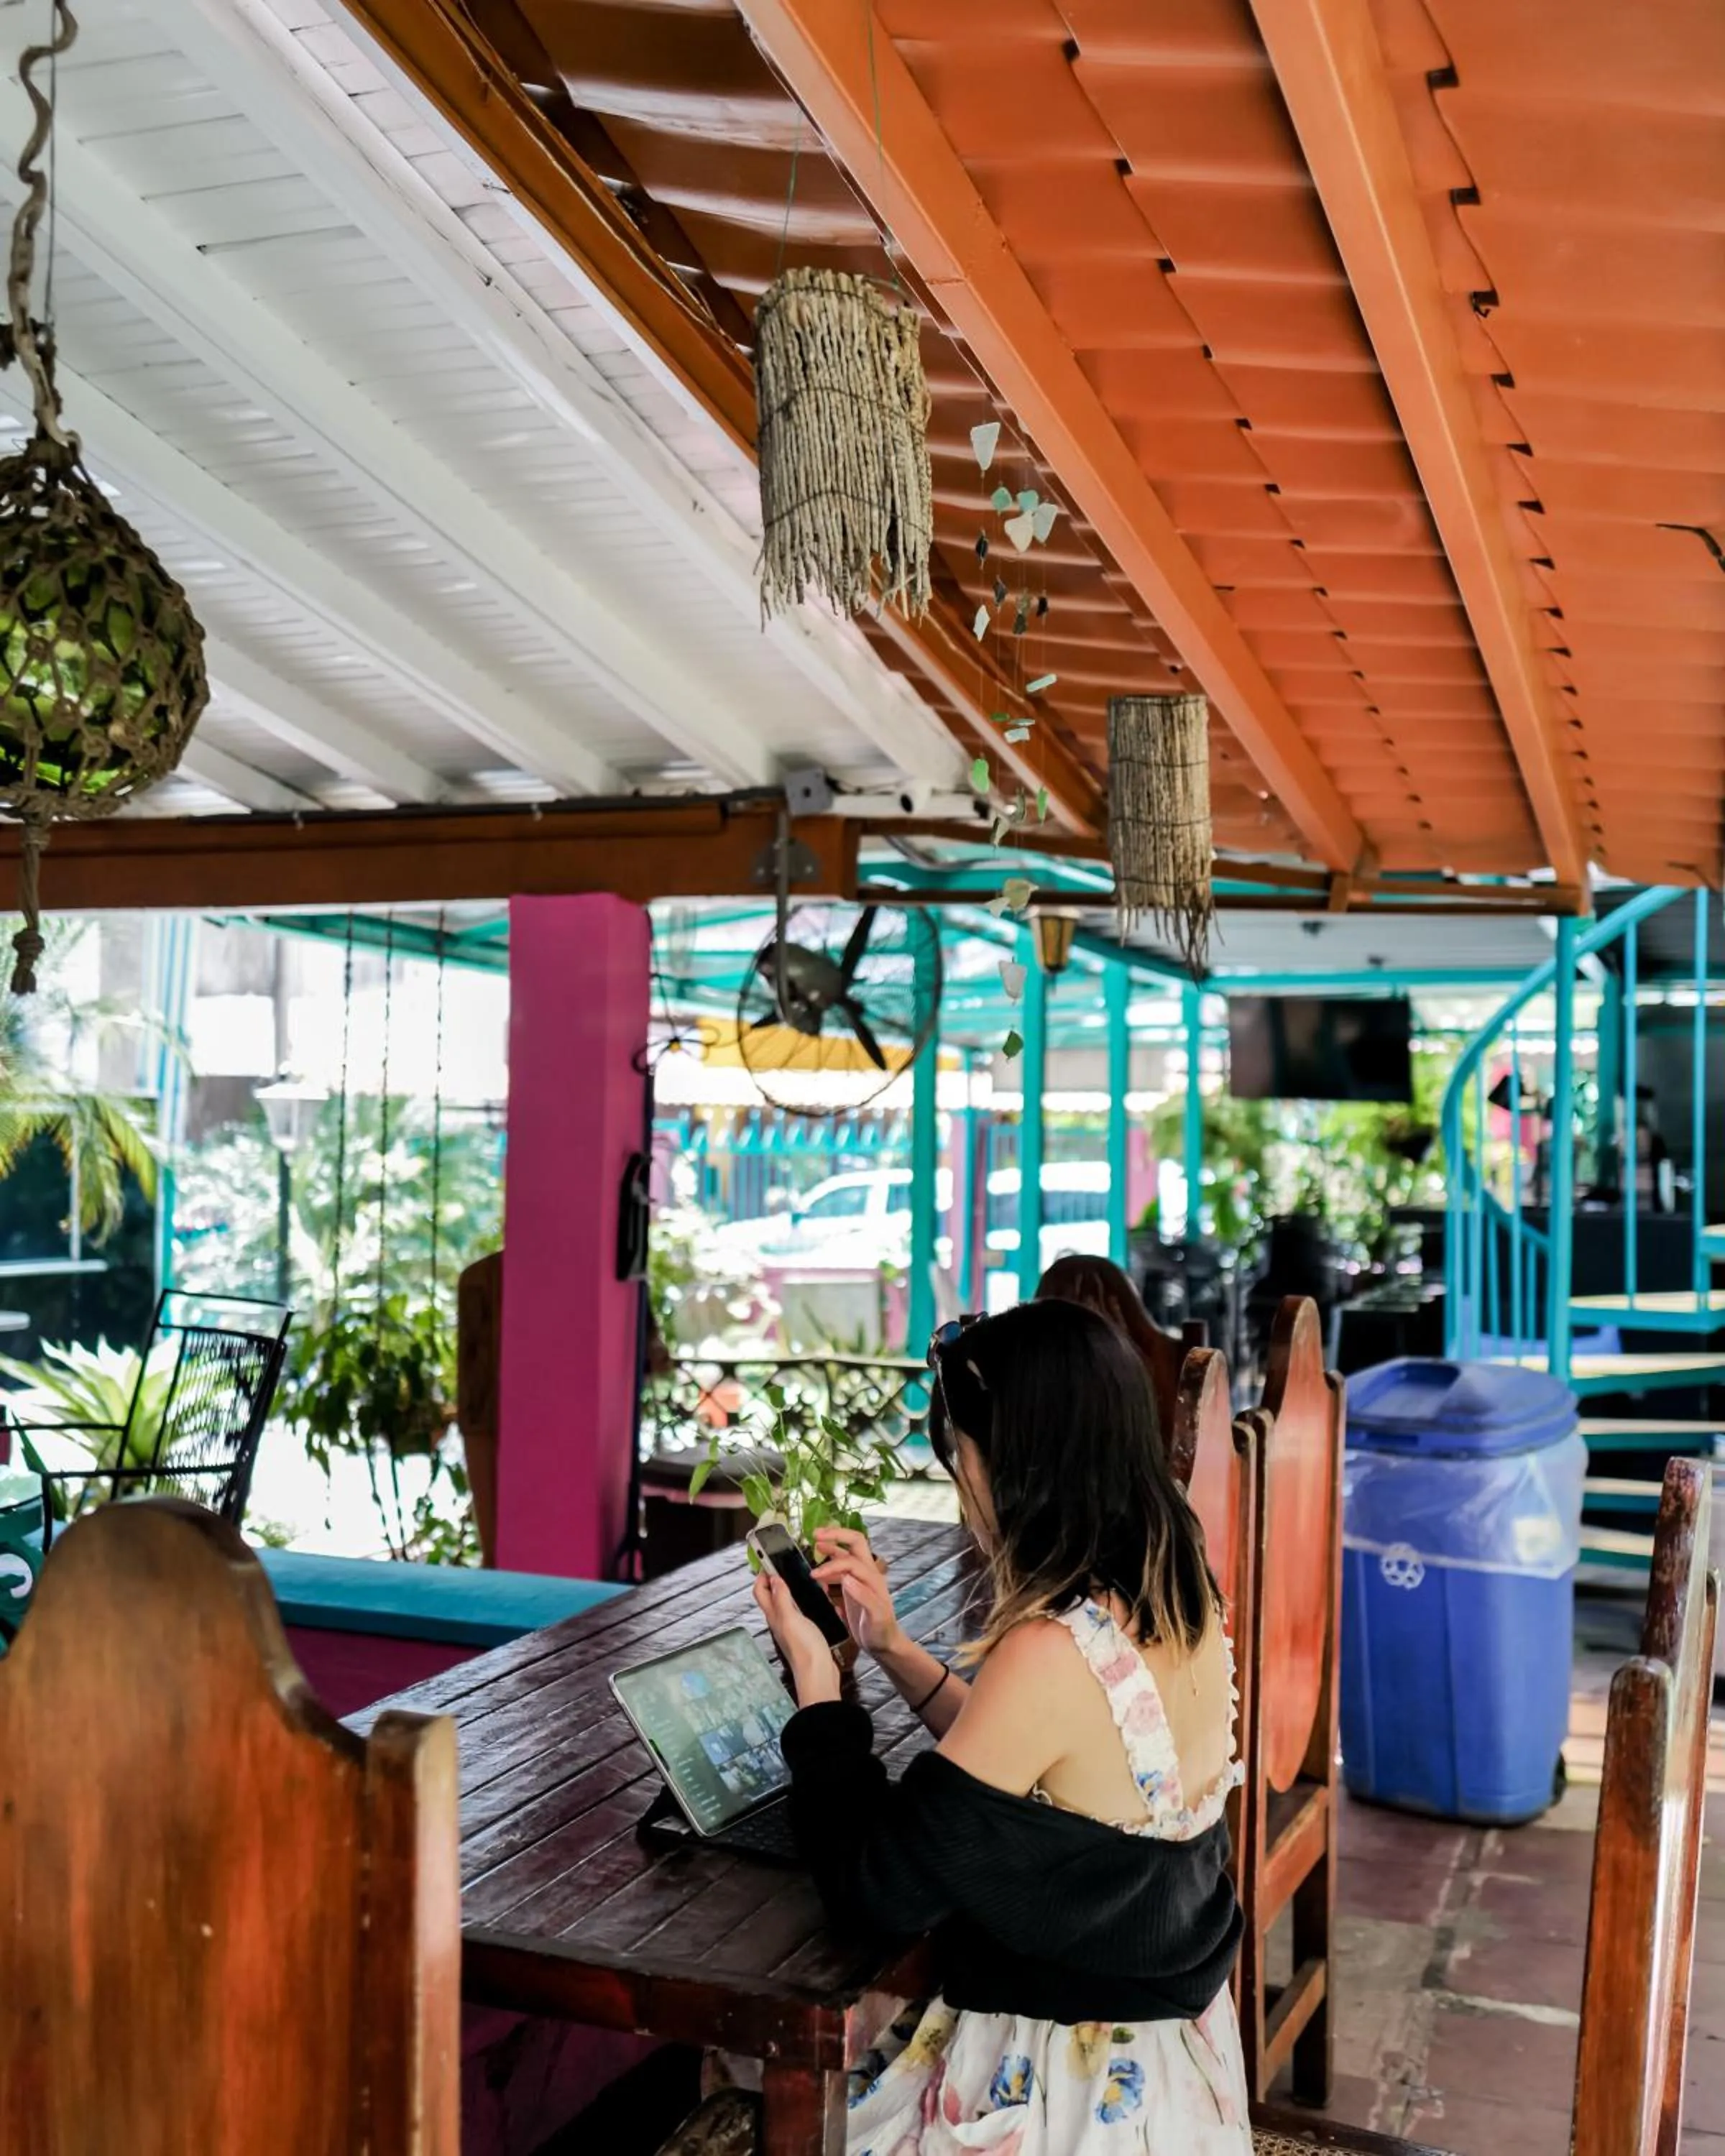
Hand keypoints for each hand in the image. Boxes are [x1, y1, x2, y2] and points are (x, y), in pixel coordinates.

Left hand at [752, 1568, 840, 1704]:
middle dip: (782, 1578)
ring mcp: (795, 1627)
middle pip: (775, 1594)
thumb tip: (773, 1578)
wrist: (819, 1674)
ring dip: (801, 1591)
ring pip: (794, 1603)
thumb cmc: (804, 1648)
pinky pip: (809, 1613)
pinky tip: (827, 1603)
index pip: (760, 1590)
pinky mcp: (808, 1632)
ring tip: (814, 1582)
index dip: (762, 1574)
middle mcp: (782, 1620)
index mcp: (774, 1614)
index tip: (771, 1559)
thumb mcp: (790, 1618)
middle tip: (794, 1566)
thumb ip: (781, 1598)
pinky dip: (816, 1605)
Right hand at [811, 1528, 903, 1661]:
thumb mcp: (876, 1617)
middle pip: (854, 1542)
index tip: (814, 1575)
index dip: (830, 1564)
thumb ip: (863, 1596)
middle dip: (836, 1535)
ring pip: (846, 1554)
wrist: (885, 1644)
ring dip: (831, 1547)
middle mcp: (867, 1573)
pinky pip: (841, 1569)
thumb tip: (846, 1578)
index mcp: (872, 1578)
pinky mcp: (854, 1587)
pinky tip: (819, 1575)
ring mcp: (860, 1579)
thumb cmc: (882, 1631)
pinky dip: (830, 1566)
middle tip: (815, 1534)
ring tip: (815, 1544)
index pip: (849, 1560)